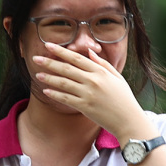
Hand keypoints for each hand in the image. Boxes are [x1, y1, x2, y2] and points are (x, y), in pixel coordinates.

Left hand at [31, 43, 145, 137]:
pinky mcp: (85, 107)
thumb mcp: (118, 78)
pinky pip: (65, 98)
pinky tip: (46, 91)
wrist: (129, 120)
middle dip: (49, 62)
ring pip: (63, 83)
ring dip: (49, 78)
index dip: (61, 51)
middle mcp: (93, 81)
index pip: (77, 58)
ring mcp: (88, 94)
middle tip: (36, 58)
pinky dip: (55, 94)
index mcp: (101, 72)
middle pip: (67, 68)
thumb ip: (103, 64)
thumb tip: (89, 52)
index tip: (48, 46)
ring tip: (37, 74)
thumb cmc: (125, 99)